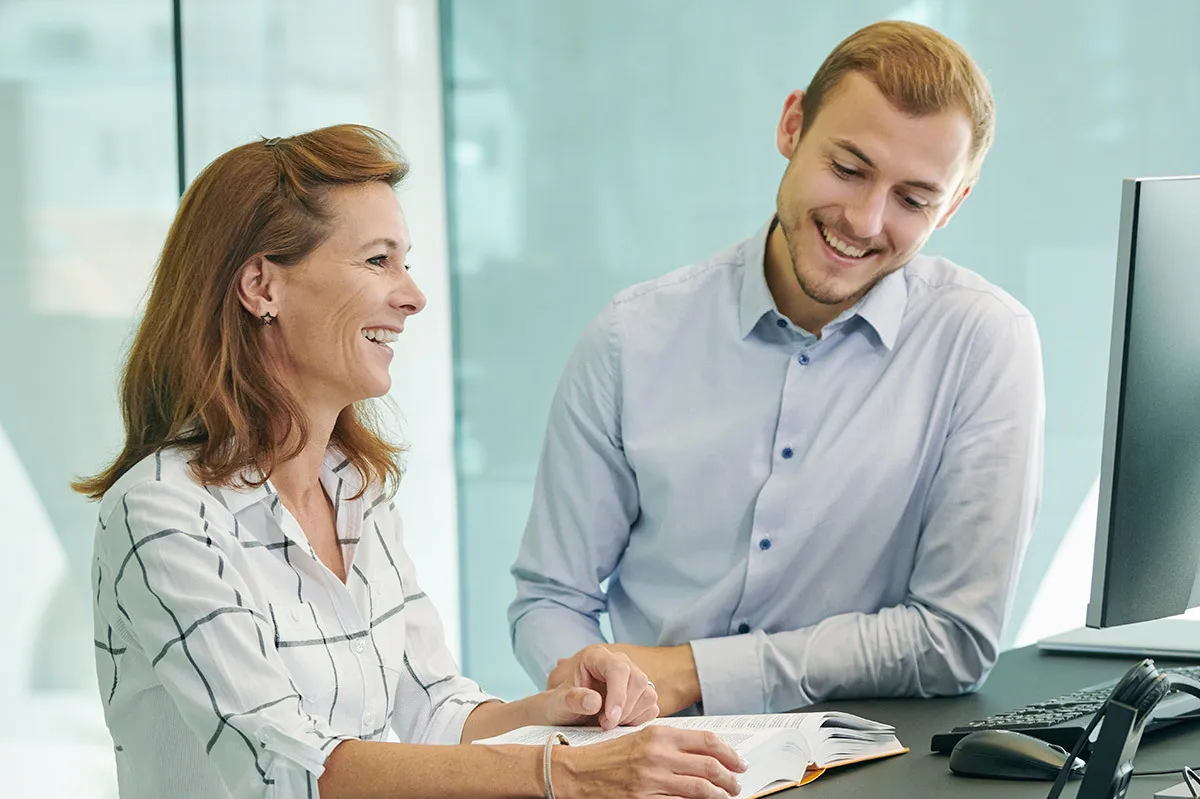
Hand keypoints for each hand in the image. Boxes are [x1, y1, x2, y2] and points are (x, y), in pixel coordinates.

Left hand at [549, 643, 701, 716]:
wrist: (567, 715)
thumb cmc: (562, 705)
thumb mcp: (559, 704)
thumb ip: (573, 700)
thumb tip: (594, 701)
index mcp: (596, 657)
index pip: (617, 669)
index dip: (618, 694)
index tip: (610, 719)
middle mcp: (619, 663)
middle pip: (637, 680)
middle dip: (624, 708)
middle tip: (604, 725)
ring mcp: (632, 678)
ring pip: (648, 694)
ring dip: (631, 716)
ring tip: (608, 723)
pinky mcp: (641, 694)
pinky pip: (652, 708)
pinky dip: (638, 720)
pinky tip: (619, 724)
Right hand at [556, 726, 747, 798]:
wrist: (579, 772)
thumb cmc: (611, 755)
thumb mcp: (643, 737)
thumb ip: (673, 743)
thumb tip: (706, 752)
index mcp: (660, 734)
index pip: (707, 740)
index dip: (730, 753)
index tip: (739, 762)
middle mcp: (658, 755)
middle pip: (710, 765)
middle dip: (730, 778)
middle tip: (737, 784)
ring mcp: (652, 779)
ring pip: (701, 788)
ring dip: (720, 794)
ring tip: (726, 796)